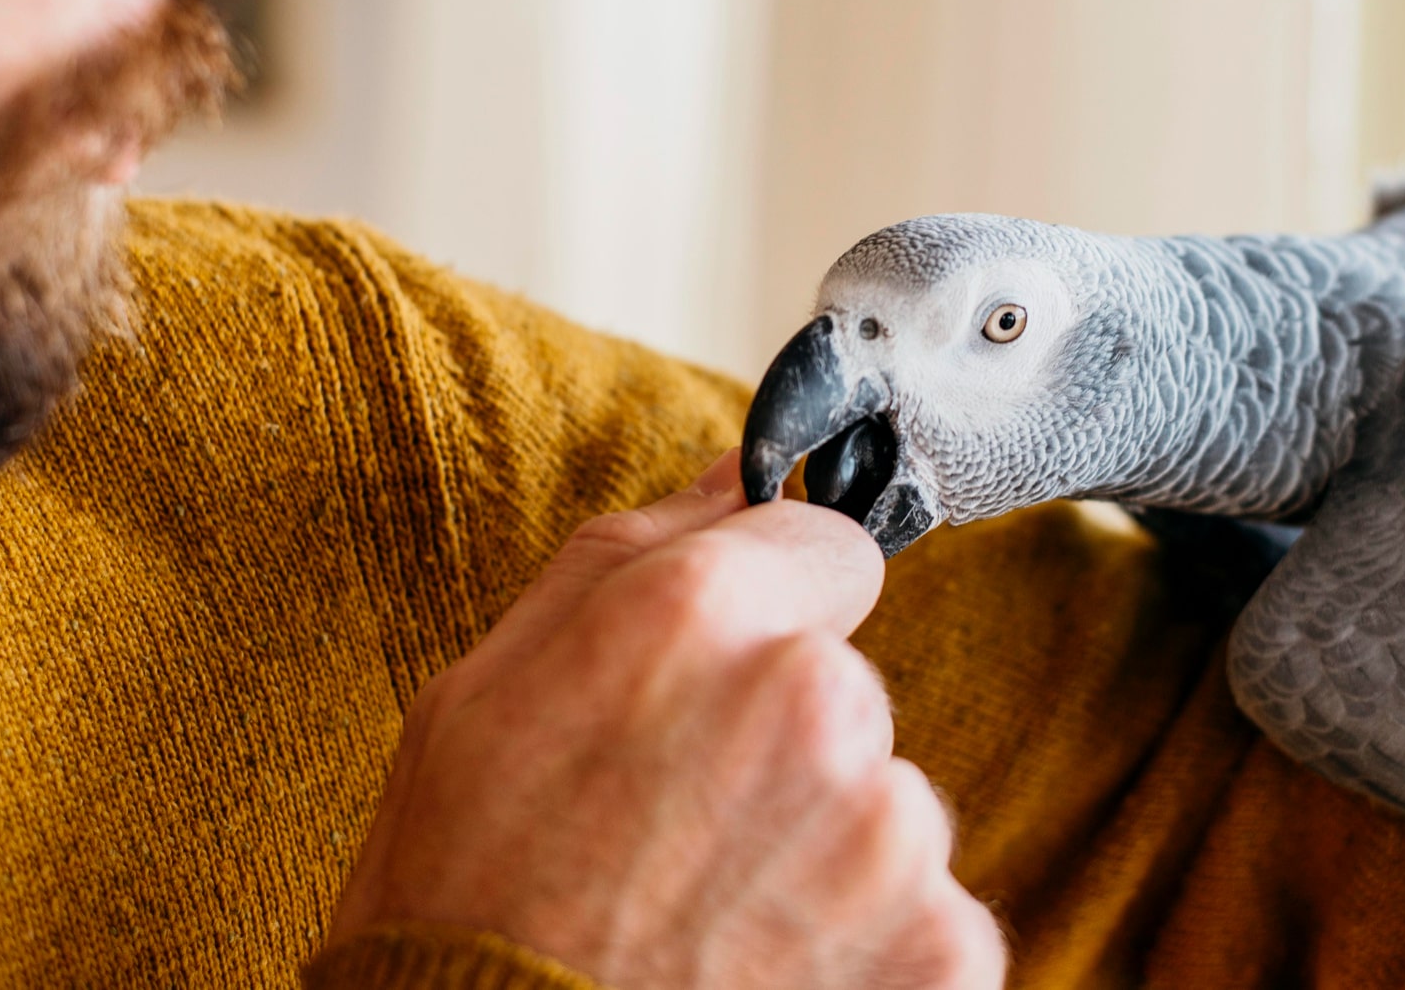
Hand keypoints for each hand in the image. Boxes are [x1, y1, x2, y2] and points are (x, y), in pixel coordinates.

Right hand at [324, 450, 1004, 989]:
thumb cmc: (461, 898)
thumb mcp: (486, 694)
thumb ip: (636, 553)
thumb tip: (744, 467)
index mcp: (696, 612)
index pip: (834, 547)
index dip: (773, 616)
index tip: (715, 690)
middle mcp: (813, 700)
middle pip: (848, 688)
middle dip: (785, 747)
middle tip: (678, 838)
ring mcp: (888, 834)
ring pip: (887, 806)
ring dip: (827, 855)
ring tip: (712, 924)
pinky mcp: (943, 950)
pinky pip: (927, 915)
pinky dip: (868, 953)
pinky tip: (763, 978)